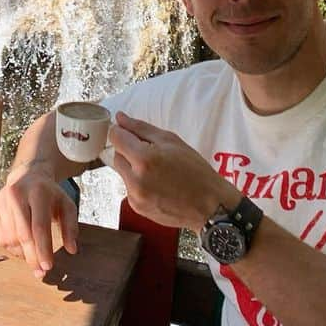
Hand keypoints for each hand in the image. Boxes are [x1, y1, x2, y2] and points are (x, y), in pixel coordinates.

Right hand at [0, 162, 78, 279]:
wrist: (28, 176)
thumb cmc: (50, 195)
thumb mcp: (67, 205)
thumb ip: (71, 227)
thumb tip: (72, 249)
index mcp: (38, 192)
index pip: (39, 226)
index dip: (43, 249)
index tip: (48, 267)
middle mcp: (17, 194)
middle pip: (23, 235)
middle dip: (32, 257)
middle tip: (40, 272)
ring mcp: (2, 200)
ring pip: (10, 239)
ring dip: (22, 253)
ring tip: (33, 251)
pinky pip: (0, 238)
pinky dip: (12, 247)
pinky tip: (21, 243)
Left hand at [108, 112, 237, 230]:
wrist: (209, 205)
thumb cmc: (195, 171)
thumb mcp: (171, 141)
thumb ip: (141, 128)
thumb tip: (120, 118)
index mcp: (144, 159)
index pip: (116, 138)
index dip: (121, 132)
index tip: (129, 132)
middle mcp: (135, 180)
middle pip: (117, 156)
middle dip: (129, 151)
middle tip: (152, 153)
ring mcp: (135, 196)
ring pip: (122, 172)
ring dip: (133, 167)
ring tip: (157, 171)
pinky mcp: (137, 207)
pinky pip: (129, 188)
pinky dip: (138, 183)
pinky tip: (157, 184)